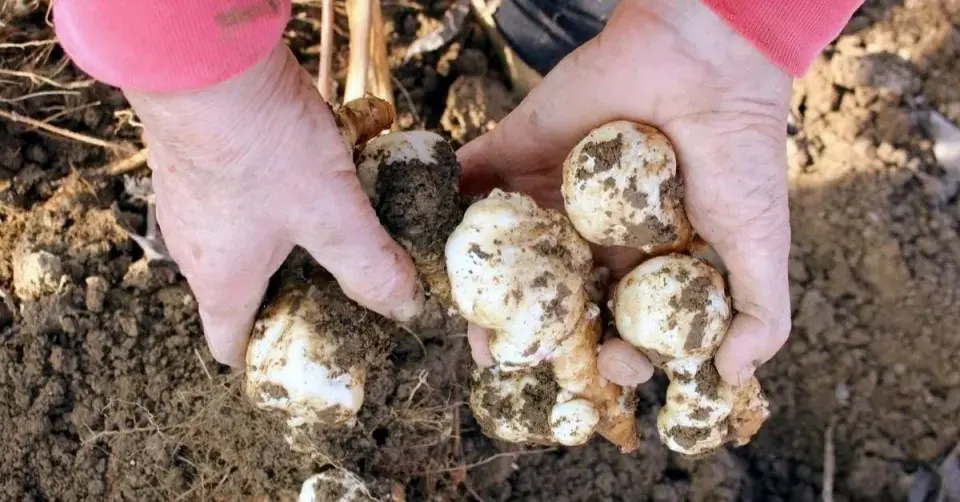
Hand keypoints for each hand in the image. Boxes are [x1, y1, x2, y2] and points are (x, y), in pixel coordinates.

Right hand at [125, 44, 422, 365]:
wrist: (204, 65)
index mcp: (221, 280)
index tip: (308, 349)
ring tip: (331, 223)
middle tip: (338, 284)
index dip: (267, 356)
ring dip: (282, 240)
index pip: (231, 344)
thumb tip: (406, 306)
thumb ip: (369, 265)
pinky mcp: (194, 160)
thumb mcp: (332, 213)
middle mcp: (194, 249)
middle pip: (240, 293)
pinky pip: (234, 195)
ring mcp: (188, 202)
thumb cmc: (261, 148)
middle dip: (289, 294)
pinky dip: (268, 196)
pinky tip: (306, 169)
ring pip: (238, 240)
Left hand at [458, 0, 791, 386]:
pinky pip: (474, 180)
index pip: (616, 320)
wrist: (704, 62)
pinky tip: (433, 246)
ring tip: (466, 324)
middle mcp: (593, 230)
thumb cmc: (739, 153)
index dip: (610, 353)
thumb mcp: (762, 243)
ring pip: (506, 250)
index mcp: (646, 258)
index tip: (609, 366)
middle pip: (551, 295)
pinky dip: (447, 205)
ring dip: (482, 288)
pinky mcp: (519, 150)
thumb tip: (733, 373)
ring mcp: (551, 191)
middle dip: (530, 332)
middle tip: (508, 359)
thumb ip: (760, 314)